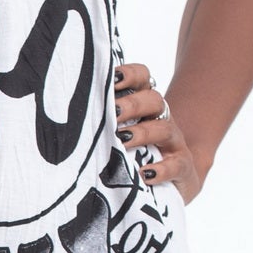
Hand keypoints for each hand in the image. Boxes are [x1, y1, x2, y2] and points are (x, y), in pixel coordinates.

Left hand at [114, 61, 205, 201]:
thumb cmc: (138, 152)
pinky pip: (176, 165)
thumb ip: (103, 120)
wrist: (176, 178)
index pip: (143, 78)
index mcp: (144, 105)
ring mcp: (174, 142)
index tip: (111, 79)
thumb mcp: (121, 132)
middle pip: (154, 100)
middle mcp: (161, 118)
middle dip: (132, 104)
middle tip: (112, 113)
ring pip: (164, 129)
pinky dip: (161, 169)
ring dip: (141, 133)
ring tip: (121, 140)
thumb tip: (70, 114)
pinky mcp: (182, 167)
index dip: (130, 74)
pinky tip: (144, 174)